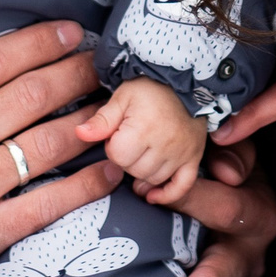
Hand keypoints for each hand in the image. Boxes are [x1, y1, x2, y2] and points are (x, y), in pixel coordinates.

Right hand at [0, 21, 123, 276]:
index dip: (36, 42)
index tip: (64, 32)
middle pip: (30, 94)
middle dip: (73, 73)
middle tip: (99, 62)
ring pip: (47, 142)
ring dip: (87, 122)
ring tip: (113, 110)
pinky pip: (48, 203)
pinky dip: (85, 186)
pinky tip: (110, 173)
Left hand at [75, 80, 208, 205]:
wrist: (184, 81)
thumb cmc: (150, 88)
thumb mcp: (122, 97)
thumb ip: (101, 120)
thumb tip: (80, 133)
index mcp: (144, 128)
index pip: (118, 156)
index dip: (113, 147)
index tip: (118, 134)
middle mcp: (165, 144)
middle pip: (135, 170)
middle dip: (127, 159)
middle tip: (131, 141)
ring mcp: (182, 152)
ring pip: (154, 179)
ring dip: (142, 172)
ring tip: (140, 155)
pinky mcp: (194, 157)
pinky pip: (182, 186)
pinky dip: (168, 194)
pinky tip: (153, 195)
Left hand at [169, 142, 275, 276]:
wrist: (232, 194)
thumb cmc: (223, 167)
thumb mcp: (232, 151)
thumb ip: (232, 152)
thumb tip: (226, 171)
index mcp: (257, 209)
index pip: (225, 206)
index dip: (187, 199)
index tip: (146, 193)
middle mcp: (250, 249)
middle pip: (231, 266)